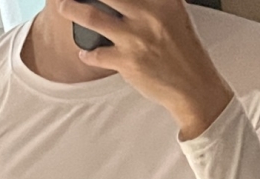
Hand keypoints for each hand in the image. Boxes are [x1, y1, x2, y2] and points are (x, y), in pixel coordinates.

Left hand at [56, 0, 234, 137]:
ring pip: (93, 17)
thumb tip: (130, 3)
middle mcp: (148, 14)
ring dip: (73, 10)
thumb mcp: (176, 16)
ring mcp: (136, 38)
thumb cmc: (185, 53)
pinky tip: (84, 54)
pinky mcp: (128, 62)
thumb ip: (156, 3)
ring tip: (64, 6)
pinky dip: (87, 54)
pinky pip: (97, 55)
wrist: (195, 88)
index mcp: (163, 0)